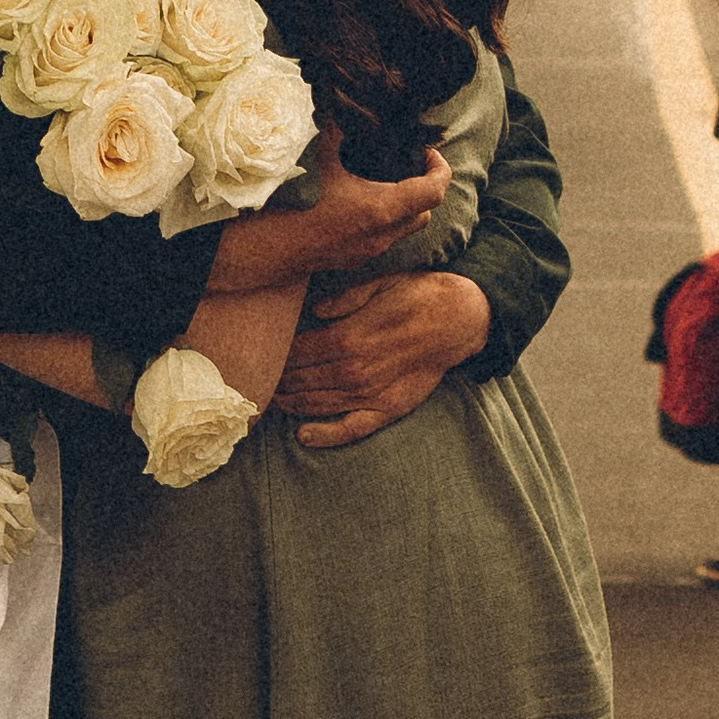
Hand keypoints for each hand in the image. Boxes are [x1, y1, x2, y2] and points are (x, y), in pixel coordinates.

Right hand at [207, 142, 448, 292]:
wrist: (272, 248)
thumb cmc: (297, 204)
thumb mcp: (320, 161)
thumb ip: (338, 133)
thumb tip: (344, 109)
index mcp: (383, 208)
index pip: (434, 191)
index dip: (440, 169)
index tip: (428, 153)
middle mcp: (383, 234)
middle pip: (425, 213)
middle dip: (423, 189)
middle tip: (408, 166)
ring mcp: (371, 251)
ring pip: (404, 230)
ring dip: (404, 208)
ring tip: (385, 184)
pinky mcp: (356, 260)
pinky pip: (382, 240)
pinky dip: (383, 222)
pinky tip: (361, 206)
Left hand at [276, 272, 489, 448]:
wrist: (460, 320)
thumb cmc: (418, 297)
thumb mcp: (380, 283)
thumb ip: (343, 299)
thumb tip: (314, 311)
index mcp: (347, 337)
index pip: (296, 353)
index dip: (276, 356)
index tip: (261, 356)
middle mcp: (353, 370)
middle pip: (300, 380)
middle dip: (277, 381)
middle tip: (258, 381)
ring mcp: (369, 394)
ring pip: (317, 405)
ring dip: (290, 405)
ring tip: (272, 402)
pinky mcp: (387, 410)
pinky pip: (350, 429)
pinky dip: (324, 435)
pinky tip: (303, 435)